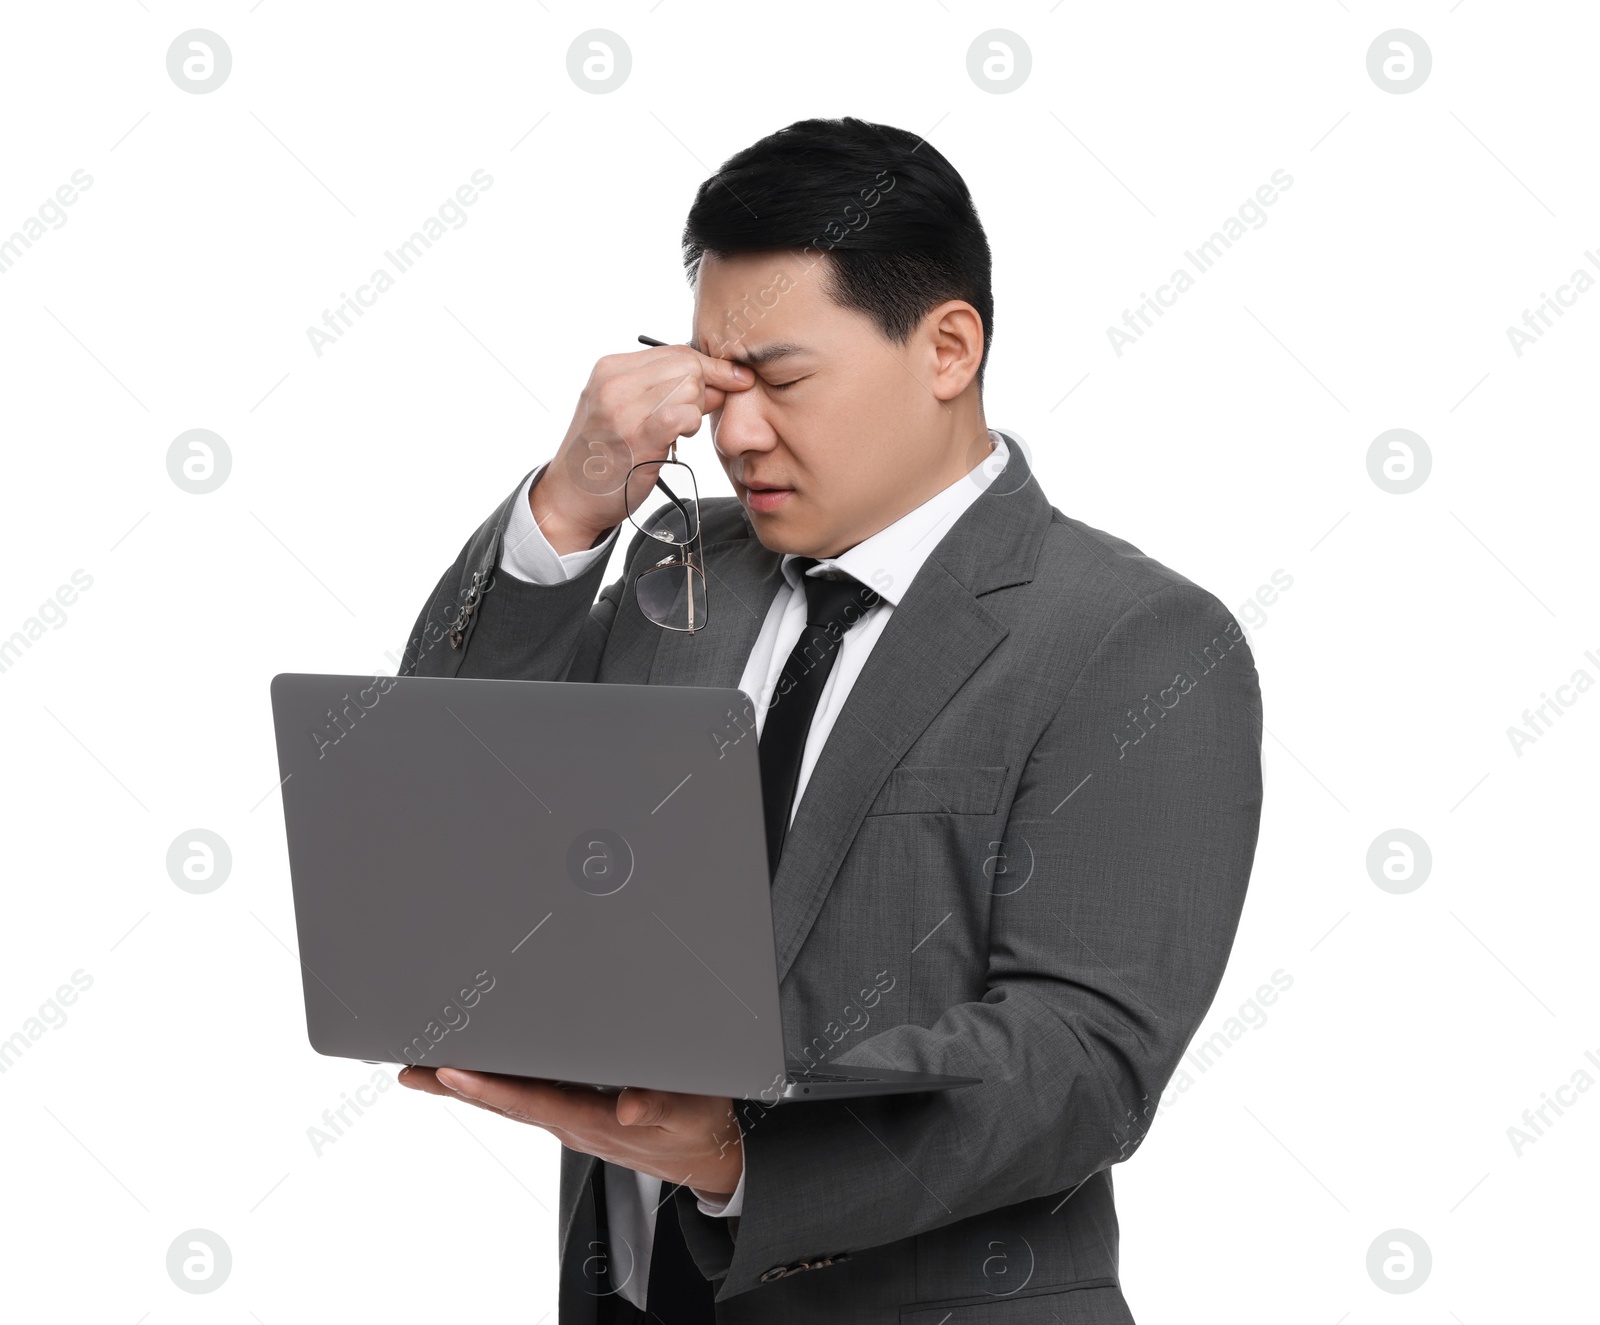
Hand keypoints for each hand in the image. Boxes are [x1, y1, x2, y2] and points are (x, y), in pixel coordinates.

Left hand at [397, 1065, 744, 1200]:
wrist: (706, 1155)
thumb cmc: (697, 1128)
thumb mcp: (690, 1114)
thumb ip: (659, 1108)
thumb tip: (627, 1110)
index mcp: (594, 1121)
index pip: (532, 1103)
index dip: (490, 1088)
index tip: (452, 1071)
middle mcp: (572, 1123)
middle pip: (505, 1103)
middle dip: (455, 1086)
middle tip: (410, 1069)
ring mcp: (569, 1120)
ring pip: (509, 1100)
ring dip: (465, 1085)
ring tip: (422, 1068)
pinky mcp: (574, 1112)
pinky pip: (524, 1097)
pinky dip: (492, 1084)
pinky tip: (473, 1073)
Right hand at [534, 343, 754, 553]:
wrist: (570, 498)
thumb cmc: (603, 455)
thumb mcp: (626, 410)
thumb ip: (668, 390)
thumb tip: (721, 382)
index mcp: (610, 368)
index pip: (676, 351)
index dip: (709, 367)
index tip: (731, 380)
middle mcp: (614, 382)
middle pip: (687, 364)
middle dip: (702, 389)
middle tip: (687, 417)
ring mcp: (623, 408)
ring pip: (690, 386)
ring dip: (695, 410)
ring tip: (676, 430)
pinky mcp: (638, 437)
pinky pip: (684, 414)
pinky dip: (691, 423)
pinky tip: (680, 437)